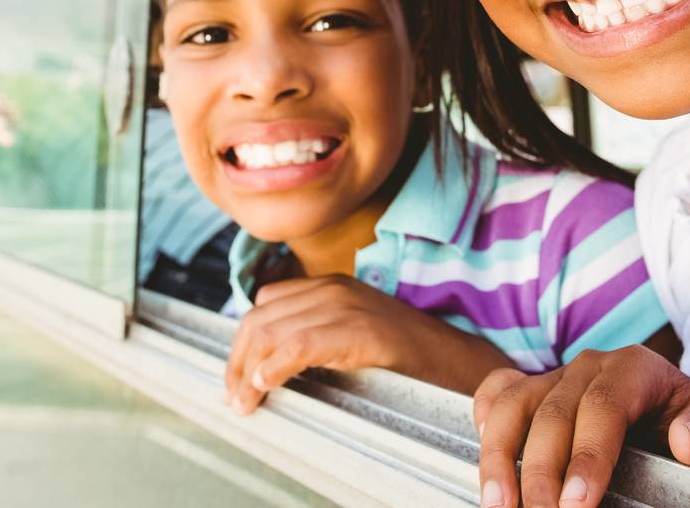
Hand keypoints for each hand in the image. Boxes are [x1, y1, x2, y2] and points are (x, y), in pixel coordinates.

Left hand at [225, 275, 508, 414]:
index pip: (264, 305)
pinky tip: (267, 386)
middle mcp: (333, 289)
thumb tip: (263, 366)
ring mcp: (347, 305)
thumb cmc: (406, 357)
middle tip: (234, 400)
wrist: (456, 361)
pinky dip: (275, 366)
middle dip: (237, 362)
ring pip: (272, 329)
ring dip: (249, 371)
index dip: (242, 345)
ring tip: (246, 403)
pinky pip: (300, 343)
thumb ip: (313, 337)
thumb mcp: (351, 336)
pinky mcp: (360, 329)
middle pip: (260, 318)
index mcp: (329, 287)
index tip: (236, 381)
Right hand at [474, 344, 689, 507]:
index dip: (586, 457)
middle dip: (540, 474)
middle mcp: (590, 366)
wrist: (676, 406)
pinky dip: (483, 418)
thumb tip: (688, 443)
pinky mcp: (534, 388)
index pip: (603, 407)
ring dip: (499, 457)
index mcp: (636, 368)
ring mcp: (556, 375)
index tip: (575, 504)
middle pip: (552, 413)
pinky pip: (497, 391)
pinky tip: (481, 454)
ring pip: (514, 405)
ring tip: (497, 504)